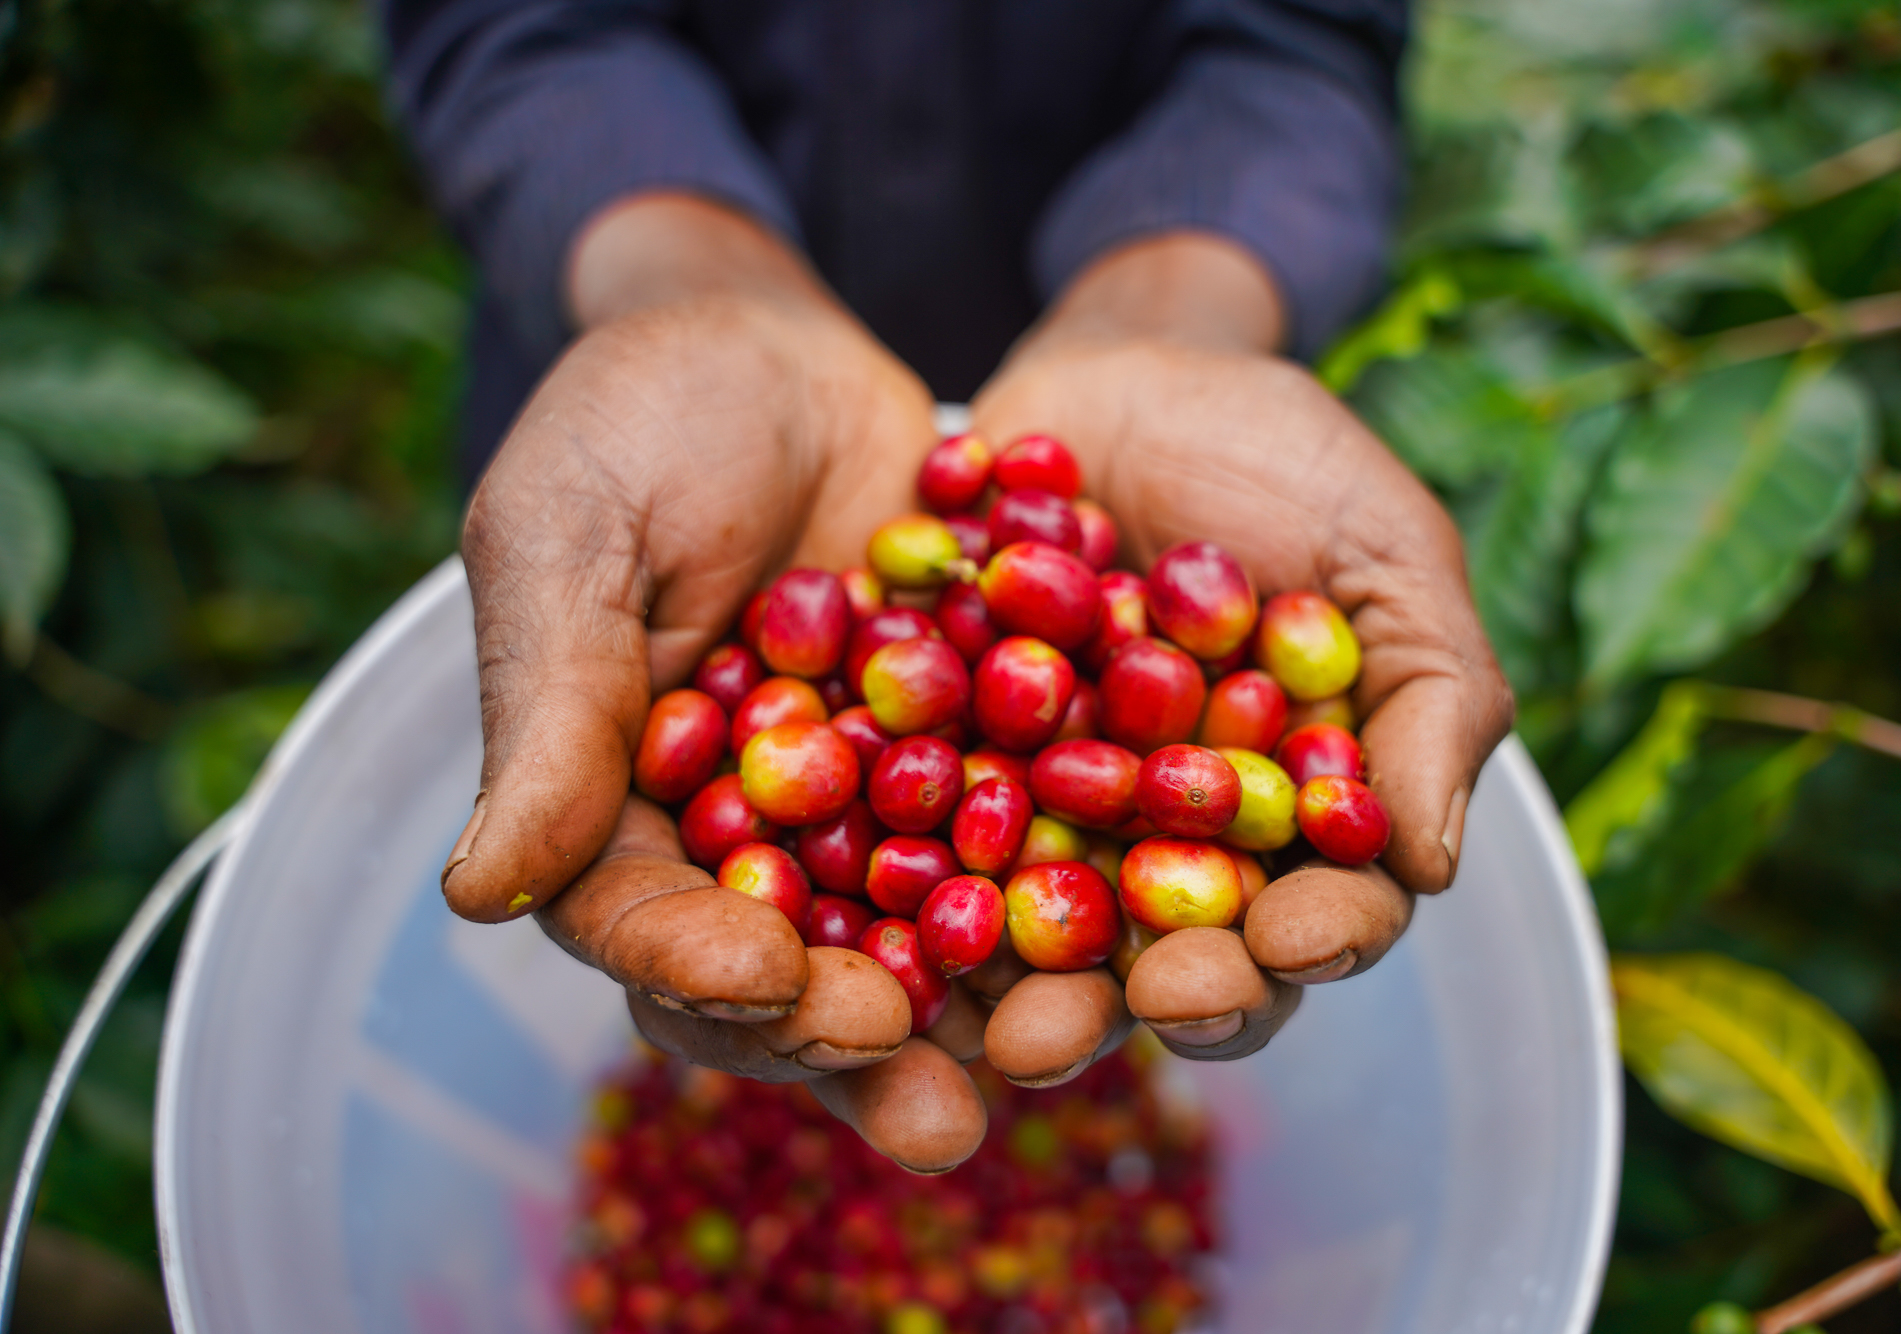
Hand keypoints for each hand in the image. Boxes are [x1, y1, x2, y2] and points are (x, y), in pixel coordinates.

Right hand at [437, 194, 987, 1169]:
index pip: (641, 919)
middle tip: (925, 1099)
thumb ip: (550, 711)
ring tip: (1043, 1067)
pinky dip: (1071, 900)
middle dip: (849, 1042)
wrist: (781, 345)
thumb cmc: (639, 421)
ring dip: (978, 1022)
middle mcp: (747, 841)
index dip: (695, 964)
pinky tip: (1135, 948)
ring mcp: (868, 814)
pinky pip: (1022, 847)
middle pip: (786, 977)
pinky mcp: (975, 767)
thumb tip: (477, 893)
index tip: (759, 976)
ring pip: (914, 946)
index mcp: (621, 808)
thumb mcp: (571, 536)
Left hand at [970, 231, 1513, 1061]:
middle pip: (1182, 954)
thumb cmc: (1285, 460)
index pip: (1323, 908)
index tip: (1299, 939)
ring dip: (1030, 984)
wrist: (1127, 367)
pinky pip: (916, 833)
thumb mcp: (1386, 553)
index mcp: (1290, 820)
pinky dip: (903, 871)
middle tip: (1155, 1002)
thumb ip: (1429, 695)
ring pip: (1044, 932)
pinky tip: (884, 905)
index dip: (1318, 937)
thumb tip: (1434, 867)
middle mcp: (1168, 845)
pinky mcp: (942, 769)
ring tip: (1007, 1022)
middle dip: (1173, 992)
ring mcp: (1049, 817)